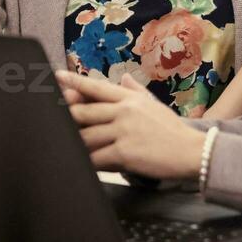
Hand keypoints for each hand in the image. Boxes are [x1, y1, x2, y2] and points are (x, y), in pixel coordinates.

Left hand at [56, 69, 205, 179]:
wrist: (191, 152)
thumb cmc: (173, 130)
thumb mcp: (155, 105)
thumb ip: (137, 92)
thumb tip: (126, 78)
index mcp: (130, 99)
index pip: (97, 87)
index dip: (74, 82)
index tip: (57, 77)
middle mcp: (125, 111)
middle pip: (83, 112)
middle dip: (66, 117)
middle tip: (50, 119)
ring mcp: (123, 131)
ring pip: (86, 136)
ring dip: (74, 144)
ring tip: (63, 147)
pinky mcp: (124, 152)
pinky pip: (96, 158)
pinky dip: (87, 162)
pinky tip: (80, 164)